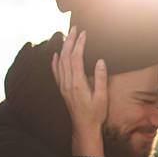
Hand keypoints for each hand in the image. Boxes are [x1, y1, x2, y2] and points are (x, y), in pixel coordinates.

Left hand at [51, 26, 107, 156]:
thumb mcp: (102, 97)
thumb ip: (100, 78)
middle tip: (75, 28)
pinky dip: (54, 62)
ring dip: (63, 47)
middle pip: (66, 57)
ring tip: (68, 36)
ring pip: (60, 62)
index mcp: (78, 84)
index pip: (76, 58)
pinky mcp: (62, 90)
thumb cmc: (96, 114)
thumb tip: (100, 61)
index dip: (79, 44)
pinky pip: (56, 72)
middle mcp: (67, 83)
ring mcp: (63, 87)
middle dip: (70, 41)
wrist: (84, 128)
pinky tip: (55, 55)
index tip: (84, 33)